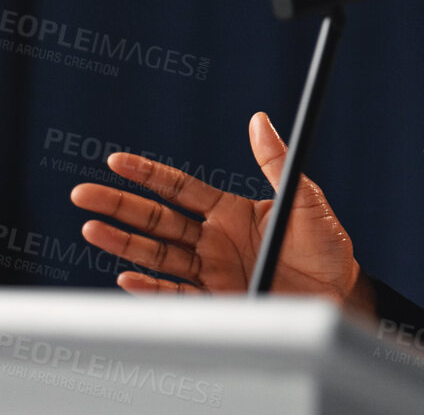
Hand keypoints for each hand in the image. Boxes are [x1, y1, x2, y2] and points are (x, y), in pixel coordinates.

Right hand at [69, 112, 372, 310]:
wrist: (340, 293)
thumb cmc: (326, 244)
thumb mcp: (304, 197)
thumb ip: (276, 162)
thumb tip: (259, 120)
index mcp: (230, 211)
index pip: (179, 188)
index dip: (148, 175)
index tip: (115, 161)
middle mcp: (213, 240)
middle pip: (156, 220)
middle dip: (119, 206)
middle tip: (83, 194)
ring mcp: (211, 272)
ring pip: (157, 255)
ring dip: (123, 244)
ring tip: (91, 228)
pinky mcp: (216, 301)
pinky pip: (176, 294)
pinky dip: (150, 288)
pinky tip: (126, 276)